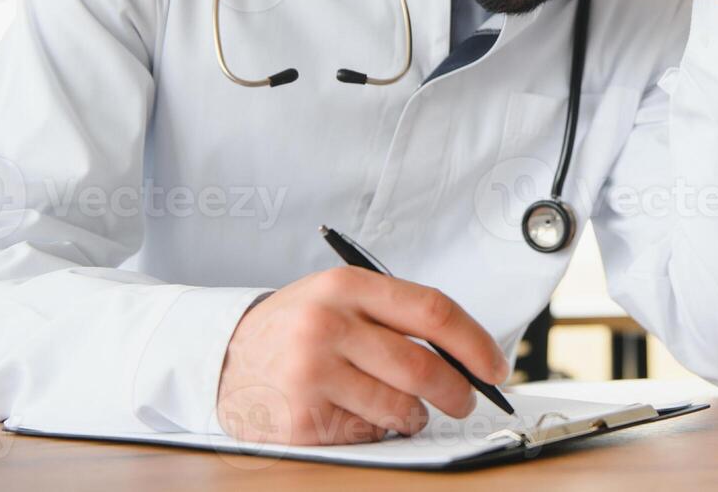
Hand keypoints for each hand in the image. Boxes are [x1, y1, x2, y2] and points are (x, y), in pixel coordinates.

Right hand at [216, 267, 509, 444]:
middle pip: (423, 367)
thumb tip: (468, 355)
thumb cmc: (296, 328)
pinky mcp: (301, 419)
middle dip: (458, 392)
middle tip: (464, 401)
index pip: (433, 311)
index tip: (496, 367)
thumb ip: (395, 316)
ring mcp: (312, 373)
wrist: (221, 356)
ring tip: (407, 410)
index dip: (475, 342)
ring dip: (416, 416)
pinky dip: (378, 430)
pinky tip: (360, 415)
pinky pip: (367, 432)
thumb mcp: (339, 297)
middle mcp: (328, 324)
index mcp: (347, 285)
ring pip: (401, 406)